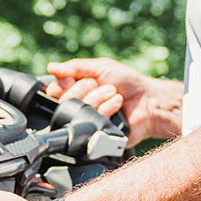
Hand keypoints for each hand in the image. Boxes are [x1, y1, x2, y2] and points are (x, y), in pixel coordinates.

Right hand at [46, 57, 182, 145]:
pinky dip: (107, 109)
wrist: (149, 100)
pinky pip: (92, 122)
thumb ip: (76, 67)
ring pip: (78, 111)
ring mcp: (87, 121)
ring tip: (114, 94)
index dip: (62, 85)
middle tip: (101, 84)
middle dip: (84, 89)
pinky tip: (117, 106)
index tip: (73, 79)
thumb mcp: (101, 67)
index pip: (54, 90)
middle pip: (63, 101)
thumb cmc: (128, 82)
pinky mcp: (97, 133)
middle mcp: (80, 106)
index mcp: (77, 89)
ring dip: (99, 97)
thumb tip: (51, 67)